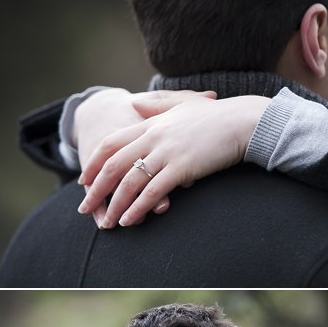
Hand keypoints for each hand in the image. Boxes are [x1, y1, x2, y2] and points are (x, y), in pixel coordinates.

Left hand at [77, 93, 268, 228]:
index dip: (94, 164)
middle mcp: (153, 137)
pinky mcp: (182, 168)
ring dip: (114, 205)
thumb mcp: (183, 104)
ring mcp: (167, 153)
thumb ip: (157, 104)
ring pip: (129, 181)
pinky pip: (152, 191)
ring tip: (107, 223)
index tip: (85, 181)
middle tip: (85, 209)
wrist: (242, 122)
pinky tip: (130, 220)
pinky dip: (138, 208)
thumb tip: (134, 103)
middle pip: (113, 165)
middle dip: (96, 190)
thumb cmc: (218, 116)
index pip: (111, 143)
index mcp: (151, 123)